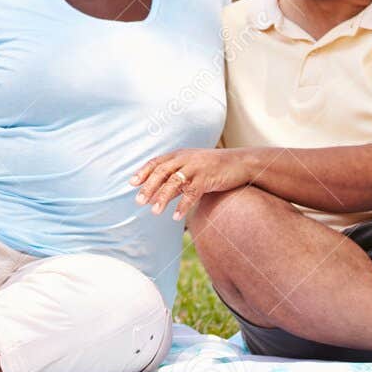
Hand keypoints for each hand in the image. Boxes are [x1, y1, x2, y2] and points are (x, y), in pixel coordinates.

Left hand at [130, 149, 251, 220]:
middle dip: (149, 186)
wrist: (240, 163)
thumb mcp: (191, 172)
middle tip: (139, 201)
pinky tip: (177, 216)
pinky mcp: (208, 177)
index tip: (131, 183)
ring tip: (155, 212)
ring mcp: (197, 167)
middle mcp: (186, 158)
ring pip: (175, 181)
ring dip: (163, 197)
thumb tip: (153, 196)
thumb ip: (174, 182)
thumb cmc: (213, 169)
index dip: (143, 172)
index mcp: (180, 155)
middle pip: (162, 171)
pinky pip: (192, 192)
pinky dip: (183, 204)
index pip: (157, 162)